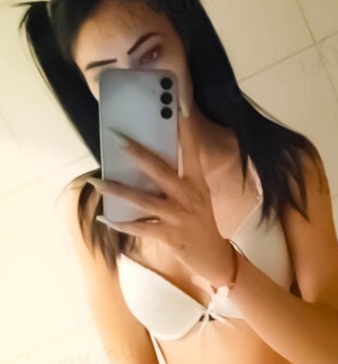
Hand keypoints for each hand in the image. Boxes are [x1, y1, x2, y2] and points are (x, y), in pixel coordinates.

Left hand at [88, 112, 232, 285]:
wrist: (214, 257)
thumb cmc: (202, 222)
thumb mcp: (198, 196)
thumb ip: (179, 179)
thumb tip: (149, 161)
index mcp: (196, 182)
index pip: (191, 150)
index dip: (185, 129)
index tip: (179, 106)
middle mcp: (188, 196)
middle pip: (160, 170)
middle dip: (138, 154)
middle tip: (117, 138)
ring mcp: (178, 216)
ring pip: (143, 200)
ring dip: (118, 190)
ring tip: (97, 182)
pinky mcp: (170, 235)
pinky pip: (140, 227)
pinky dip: (121, 223)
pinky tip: (105, 217)